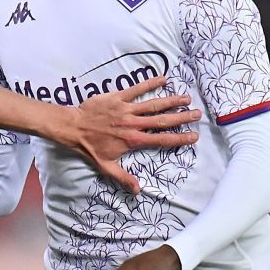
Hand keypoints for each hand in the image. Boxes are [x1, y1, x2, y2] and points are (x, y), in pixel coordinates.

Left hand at [66, 76, 201, 194]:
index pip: (161, 140)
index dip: (179, 138)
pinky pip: (136, 89)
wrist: (73, 127)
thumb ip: (123, 177)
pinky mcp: (118, 97)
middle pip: (162, 120)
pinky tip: (163, 79)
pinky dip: (149, 83)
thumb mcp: (106, 166)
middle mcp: (133, 124)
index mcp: (133, 140)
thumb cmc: (89, 147)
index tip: (194, 136)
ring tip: (186, 98)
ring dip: (171, 100)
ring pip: (153, 104)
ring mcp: (126, 109)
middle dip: (181, 117)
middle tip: (197, 114)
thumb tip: (138, 190)